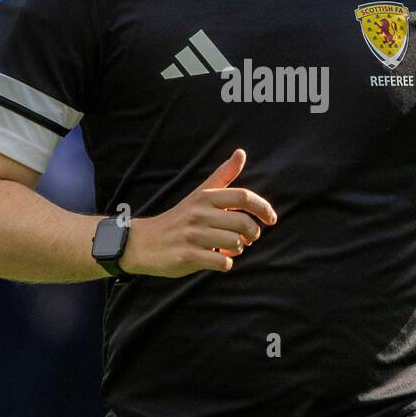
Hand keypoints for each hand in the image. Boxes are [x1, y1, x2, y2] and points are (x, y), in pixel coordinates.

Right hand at [119, 148, 276, 277]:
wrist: (143, 242)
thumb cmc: (179, 218)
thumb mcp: (199, 194)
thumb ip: (223, 176)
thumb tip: (241, 152)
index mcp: (205, 197)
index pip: (243, 197)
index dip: (263, 208)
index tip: (272, 219)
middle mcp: (199, 213)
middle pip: (243, 223)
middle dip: (252, 234)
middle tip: (248, 239)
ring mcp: (192, 235)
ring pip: (235, 244)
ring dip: (238, 250)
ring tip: (227, 249)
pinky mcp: (187, 256)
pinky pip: (222, 262)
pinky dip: (225, 263)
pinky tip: (217, 260)